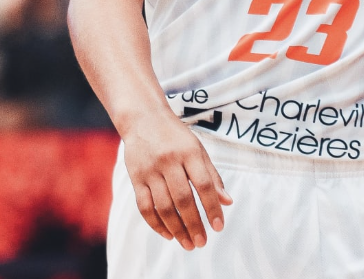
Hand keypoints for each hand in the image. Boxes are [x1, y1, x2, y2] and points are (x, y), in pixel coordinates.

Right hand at [121, 113, 231, 250]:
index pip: (204, 185)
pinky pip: (145, 206)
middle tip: (202, 242)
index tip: (218, 227)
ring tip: (187, 244)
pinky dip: (156, 224)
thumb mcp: (197, 149)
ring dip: (176, 229)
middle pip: (183, 199)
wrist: (143, 118)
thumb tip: (227, 202)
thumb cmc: (175, 137)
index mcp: (188, 152)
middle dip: (194, 224)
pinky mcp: (136, 177)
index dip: (212, 207)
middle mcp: (169, 161)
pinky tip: (168, 234)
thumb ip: (212, 176)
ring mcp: (150, 170)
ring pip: (164, 206)